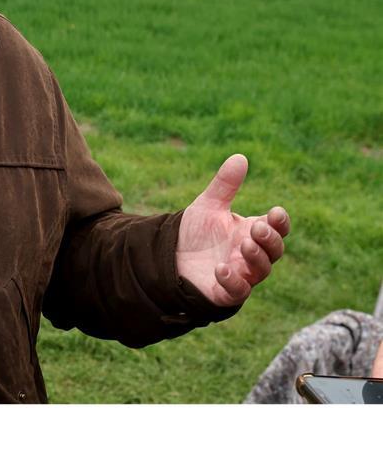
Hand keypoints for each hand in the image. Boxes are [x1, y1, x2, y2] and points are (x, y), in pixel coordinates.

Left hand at [176, 154, 289, 306]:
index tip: (275, 212)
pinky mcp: (225, 292)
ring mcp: (241, 273)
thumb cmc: (195, 232)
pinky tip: (221, 268)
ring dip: (257, 258)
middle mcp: (250, 254)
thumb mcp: (209, 205)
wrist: (168, 255)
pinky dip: (233, 281)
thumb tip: (240, 157)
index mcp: (251, 231)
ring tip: (244, 243)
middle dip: (270, 239)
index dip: (280, 222)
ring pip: (261, 270)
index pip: (277, 228)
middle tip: (257, 228)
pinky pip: (237, 291)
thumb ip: (225, 184)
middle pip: (274, 250)